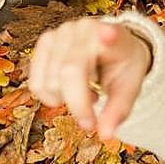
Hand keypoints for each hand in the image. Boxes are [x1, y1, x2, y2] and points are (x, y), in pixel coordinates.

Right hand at [27, 18, 152, 139]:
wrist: (112, 47)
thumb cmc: (122, 66)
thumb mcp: (129, 88)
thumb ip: (118, 111)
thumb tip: (105, 134)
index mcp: (113, 34)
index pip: (108, 37)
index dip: (107, 35)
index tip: (109, 33)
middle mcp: (83, 28)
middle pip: (67, 73)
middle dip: (77, 106)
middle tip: (91, 121)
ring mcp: (60, 32)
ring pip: (47, 82)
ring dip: (64, 100)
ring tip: (84, 92)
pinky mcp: (44, 41)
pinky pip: (35, 82)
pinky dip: (49, 95)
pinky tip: (67, 88)